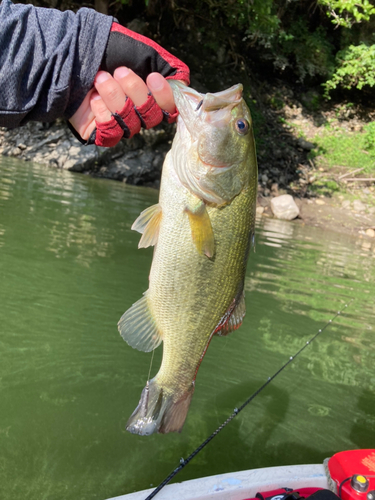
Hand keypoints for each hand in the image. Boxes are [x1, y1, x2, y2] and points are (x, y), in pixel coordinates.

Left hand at [68, 21, 188, 146]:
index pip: (169, 109)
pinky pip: (112, 133)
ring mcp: (121, 126)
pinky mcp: (103, 134)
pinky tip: (94, 98)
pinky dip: (103, 113)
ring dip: (115, 97)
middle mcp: (139, 115)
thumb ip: (164, 65)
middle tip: (119, 71)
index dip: (164, 97)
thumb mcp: (139, 52)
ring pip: (130, 124)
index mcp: (151, 97)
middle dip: (135, 92)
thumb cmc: (106, 54)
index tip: (152, 77)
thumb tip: (182, 80)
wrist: (70, 58)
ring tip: (100, 78)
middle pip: (150, 117)